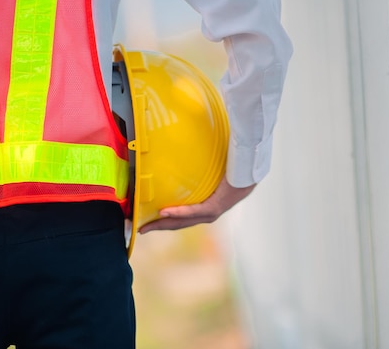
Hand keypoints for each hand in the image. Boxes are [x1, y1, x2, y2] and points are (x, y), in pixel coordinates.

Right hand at [138, 176, 255, 233]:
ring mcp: (211, 212)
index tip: (145, 223)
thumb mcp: (207, 173)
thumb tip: (179, 159)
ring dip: (163, 224)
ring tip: (146, 225)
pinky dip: (179, 212)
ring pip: (183, 221)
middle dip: (157, 227)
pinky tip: (164, 212)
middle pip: (178, 224)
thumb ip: (193, 173)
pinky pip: (194, 211)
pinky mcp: (215, 206)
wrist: (249, 170)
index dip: (163, 222)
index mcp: (205, 208)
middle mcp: (207, 214)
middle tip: (139, 229)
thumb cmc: (231, 168)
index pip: (181, 218)